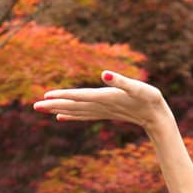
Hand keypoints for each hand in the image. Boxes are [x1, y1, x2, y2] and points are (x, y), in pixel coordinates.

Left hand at [33, 70, 172, 131]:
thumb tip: (104, 73)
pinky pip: (83, 115)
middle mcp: (100, 106)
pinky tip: (60, 117)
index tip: (46, 96)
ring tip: (41, 110)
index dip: (63, 96)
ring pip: (75, 111)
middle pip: (73, 106)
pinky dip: (70, 115)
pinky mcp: (105, 113)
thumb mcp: (139, 87)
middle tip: (34, 107)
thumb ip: (121, 80)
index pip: (79, 97)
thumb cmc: (150, 100)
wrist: (158, 119)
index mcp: (105, 98)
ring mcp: (101, 111)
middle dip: (54, 105)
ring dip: (58, 109)